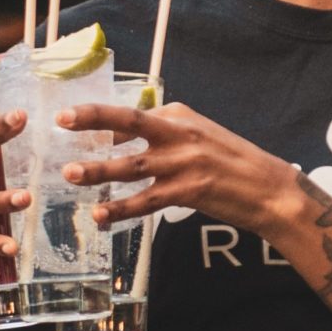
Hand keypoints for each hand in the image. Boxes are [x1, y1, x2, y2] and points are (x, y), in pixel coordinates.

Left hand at [59, 100, 295, 239]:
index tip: (70, 117)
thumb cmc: (233, 164)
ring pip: (131, 164)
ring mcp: (184, 162)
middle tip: (61, 121)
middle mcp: (180, 133)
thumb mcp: (199, 137)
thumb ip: (163, 137)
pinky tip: (101, 216)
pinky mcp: (189, 191)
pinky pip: (146, 201)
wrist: (271, 190)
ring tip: (71, 175)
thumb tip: (121, 144)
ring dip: (98, 170)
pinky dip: (121, 209)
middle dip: (92, 120)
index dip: (99, 117)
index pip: (132, 113)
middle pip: (128, 122)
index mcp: (180, 115)